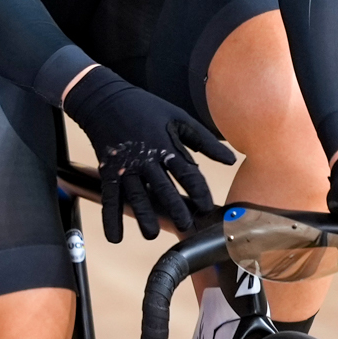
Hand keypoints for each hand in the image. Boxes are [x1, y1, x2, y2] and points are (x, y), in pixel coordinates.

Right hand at [63, 65, 236, 241]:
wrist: (105, 101)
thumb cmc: (146, 108)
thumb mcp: (178, 118)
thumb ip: (204, 140)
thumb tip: (232, 159)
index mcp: (166, 145)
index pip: (186, 171)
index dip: (198, 190)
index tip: (207, 206)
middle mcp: (146, 159)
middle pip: (163, 187)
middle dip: (174, 208)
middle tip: (185, 225)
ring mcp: (125, 167)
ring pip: (136, 196)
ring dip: (144, 216)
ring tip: (152, 235)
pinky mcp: (108, 172)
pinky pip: (110, 198)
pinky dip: (111, 219)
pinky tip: (116, 238)